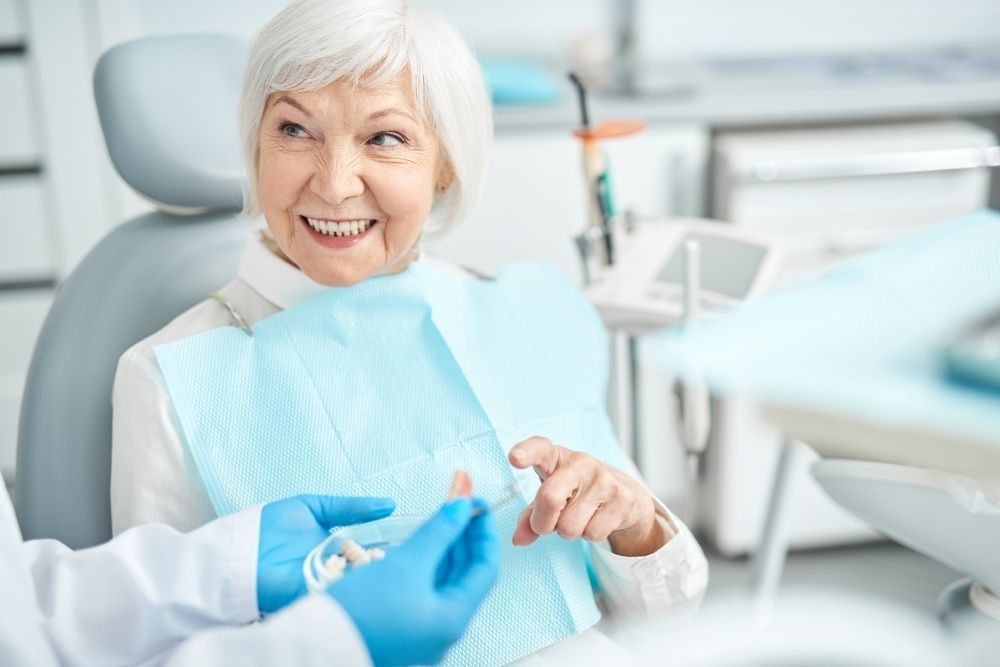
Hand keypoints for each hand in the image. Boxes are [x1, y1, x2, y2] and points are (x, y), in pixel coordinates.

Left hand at [257, 495, 395, 612]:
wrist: (240, 548)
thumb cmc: (271, 526)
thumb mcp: (316, 506)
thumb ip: (351, 507)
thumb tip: (389, 503)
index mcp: (336, 550)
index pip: (369, 552)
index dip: (386, 548)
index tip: (408, 541)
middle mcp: (334, 570)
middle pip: (366, 570)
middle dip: (383, 565)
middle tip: (404, 554)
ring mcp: (325, 585)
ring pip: (356, 582)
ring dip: (368, 575)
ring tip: (389, 564)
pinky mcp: (313, 597)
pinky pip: (337, 594)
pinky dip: (349, 586)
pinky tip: (363, 576)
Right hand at [328, 498, 499, 666]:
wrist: (312, 645)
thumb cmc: (360, 610)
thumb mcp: (405, 563)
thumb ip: (439, 531)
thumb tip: (462, 506)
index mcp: (452, 619)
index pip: (485, 568)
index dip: (483, 532)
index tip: (477, 503)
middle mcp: (442, 632)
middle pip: (465, 576)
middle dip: (463, 537)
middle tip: (458, 505)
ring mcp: (422, 635)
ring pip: (444, 584)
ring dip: (445, 550)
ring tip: (440, 519)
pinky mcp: (402, 632)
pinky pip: (425, 593)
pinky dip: (427, 567)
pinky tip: (420, 546)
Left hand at [509, 436, 667, 556]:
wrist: (624, 496)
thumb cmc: (576, 492)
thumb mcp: (550, 496)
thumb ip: (530, 515)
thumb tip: (519, 539)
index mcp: (556, 458)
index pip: (540, 448)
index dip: (526, 452)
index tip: (514, 458)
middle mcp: (580, 463)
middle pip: (549, 499)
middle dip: (542, 523)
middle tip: (546, 525)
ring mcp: (603, 479)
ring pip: (570, 526)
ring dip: (569, 531)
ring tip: (580, 516)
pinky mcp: (622, 498)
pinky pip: (592, 534)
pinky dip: (589, 534)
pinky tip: (597, 519)